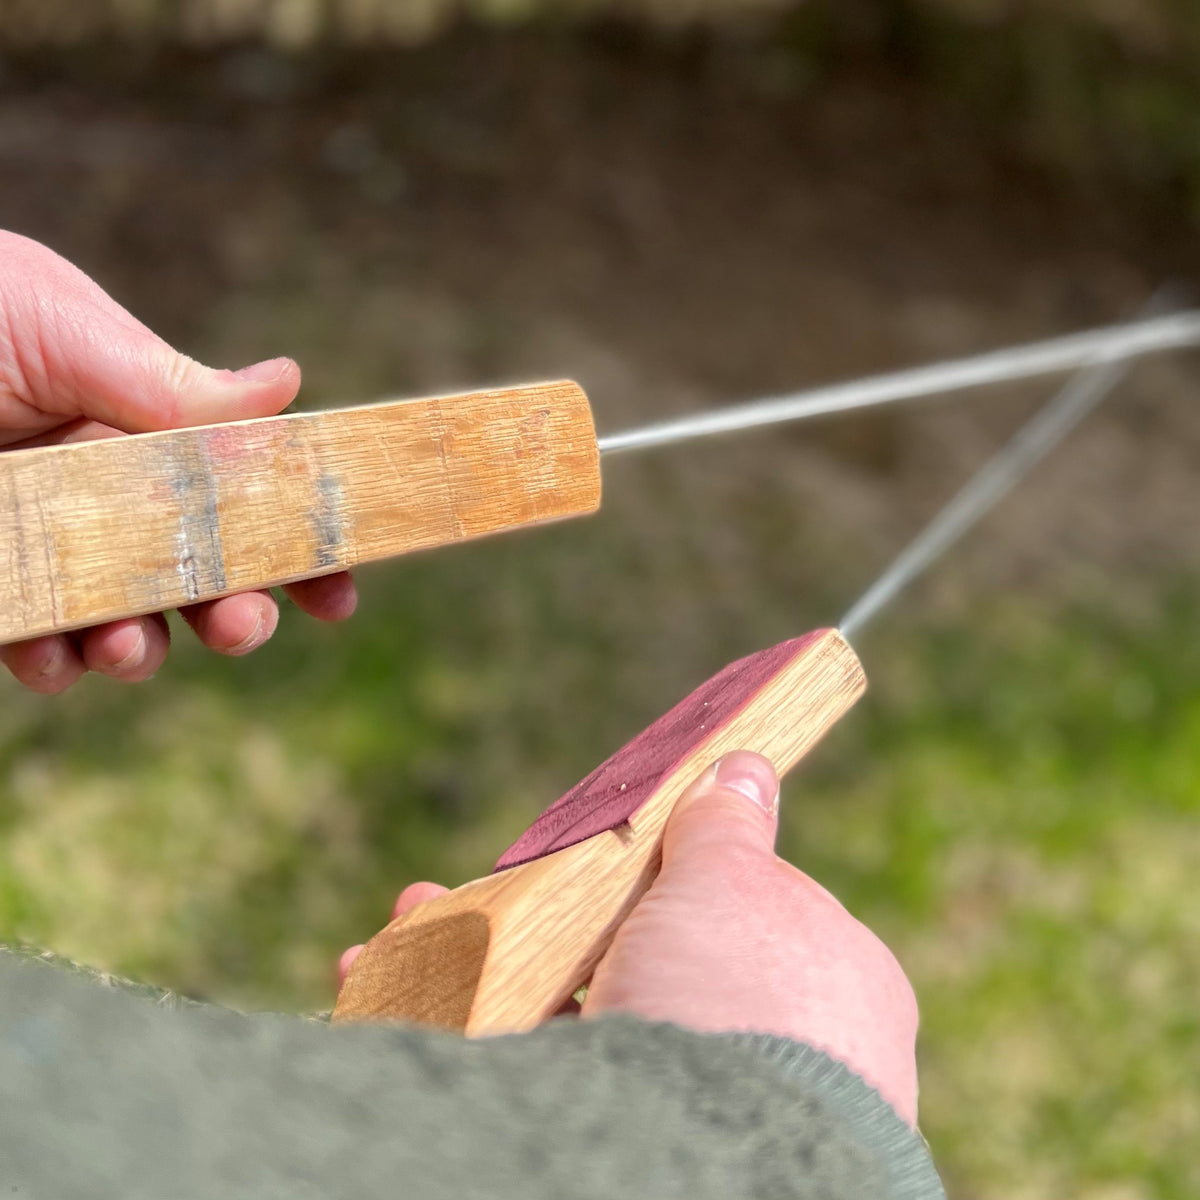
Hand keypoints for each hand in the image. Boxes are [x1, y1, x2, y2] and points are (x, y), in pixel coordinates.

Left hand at [0, 231, 356, 691]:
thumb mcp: (59, 325)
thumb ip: (169, 379)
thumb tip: (288, 386)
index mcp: (136, 429)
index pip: (239, 496)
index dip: (296, 545)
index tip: (340, 589)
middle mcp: (98, 495)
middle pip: (196, 574)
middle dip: (236, 611)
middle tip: (246, 626)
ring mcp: (40, 547)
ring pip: (122, 623)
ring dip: (145, 649)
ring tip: (129, 651)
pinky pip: (33, 645)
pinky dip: (54, 663)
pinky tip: (52, 657)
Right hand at [338, 751, 919, 1125]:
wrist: (704, 1166)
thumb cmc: (735, 1002)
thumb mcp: (731, 885)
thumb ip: (728, 828)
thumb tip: (745, 768)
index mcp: (820, 978)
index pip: (723, 907)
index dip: (648, 878)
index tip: (574, 863)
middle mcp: (762, 1048)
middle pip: (629, 965)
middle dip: (533, 925)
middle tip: (440, 904)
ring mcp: (692, 1101)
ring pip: (566, 1020)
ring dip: (475, 975)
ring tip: (388, 947)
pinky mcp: (624, 1145)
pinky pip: (530, 1074)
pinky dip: (466, 1033)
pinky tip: (394, 1003)